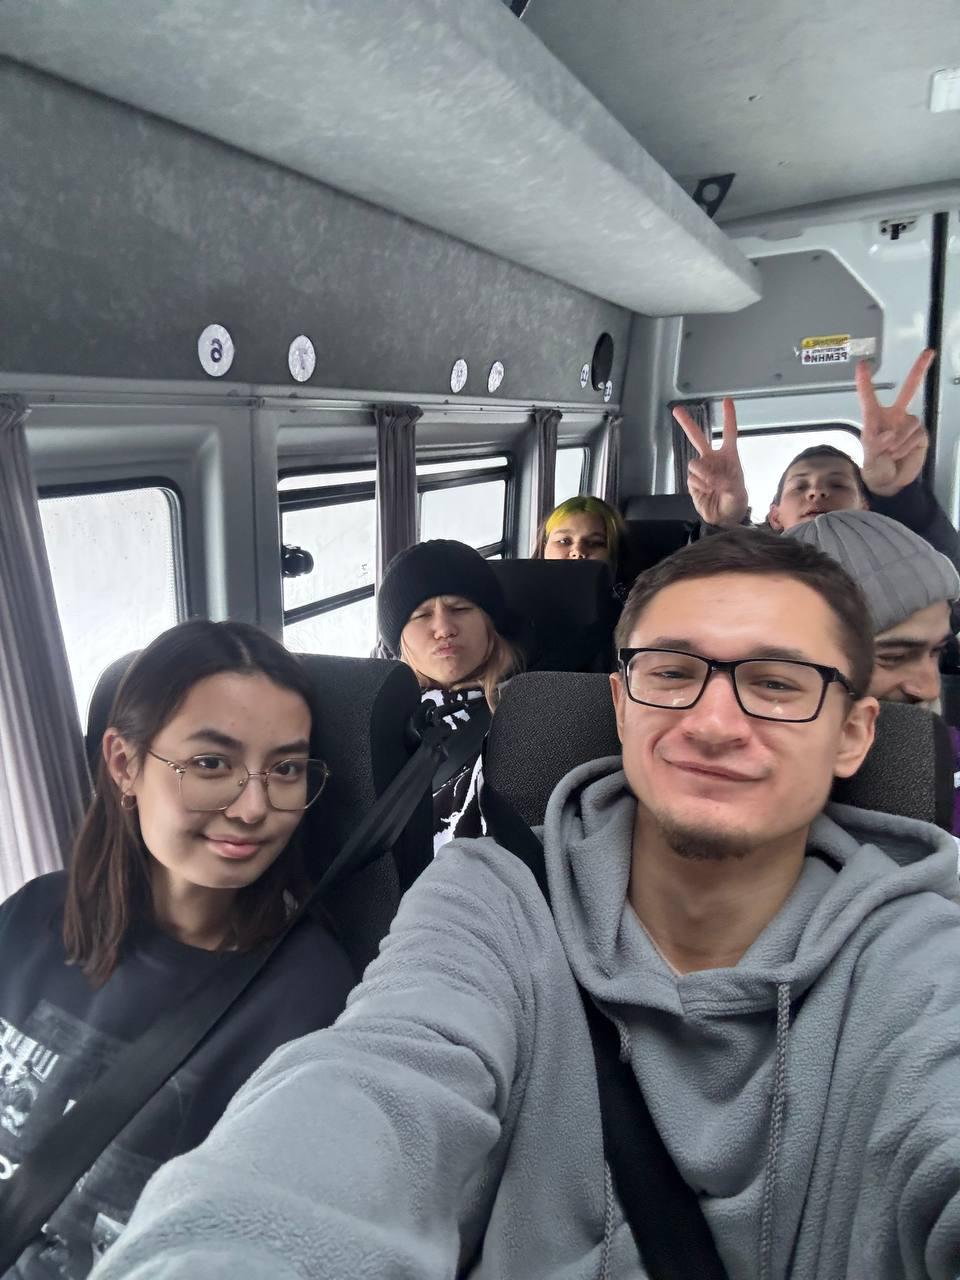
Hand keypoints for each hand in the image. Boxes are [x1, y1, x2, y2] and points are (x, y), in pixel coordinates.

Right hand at [672, 398, 748, 527]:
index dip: (728, 416)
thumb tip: (711, 477)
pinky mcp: (692, 482)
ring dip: (703, 474)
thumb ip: (725, 482)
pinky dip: (699, 486)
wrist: (724, 518)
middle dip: (687, 423)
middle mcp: (713, 459)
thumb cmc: (735, 501)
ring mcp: (701, 470)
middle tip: (676, 410)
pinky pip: (691, 479)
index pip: (729, 432)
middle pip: (698, 437)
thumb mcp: (737, 492)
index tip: (727, 400)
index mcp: (729, 456)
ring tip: (712, 486)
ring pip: (694, 464)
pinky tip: (706, 491)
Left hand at [857, 349, 934, 496]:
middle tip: (929, 352)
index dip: (865, 382)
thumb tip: (890, 433)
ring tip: (891, 453)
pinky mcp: (920, 434)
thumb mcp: (869, 457)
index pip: (869, 398)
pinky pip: (917, 434)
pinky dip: (907, 446)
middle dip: (919, 370)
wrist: (890, 483)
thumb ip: (876, 443)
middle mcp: (893, 417)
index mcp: (874, 419)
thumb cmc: (875, 468)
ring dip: (900, 441)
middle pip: (909, 389)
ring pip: (910, 422)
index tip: (862, 364)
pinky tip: (901, 454)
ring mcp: (908, 424)